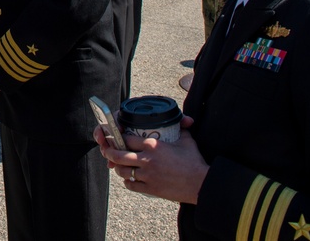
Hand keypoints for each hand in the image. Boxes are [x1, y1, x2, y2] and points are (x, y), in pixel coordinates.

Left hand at [94, 116, 208, 204]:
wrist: (201, 183)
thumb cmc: (194, 161)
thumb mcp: (186, 140)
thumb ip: (181, 128)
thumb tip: (184, 120)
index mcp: (153, 145)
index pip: (127, 139)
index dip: (119, 138)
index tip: (117, 138)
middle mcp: (147, 159)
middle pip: (119, 155)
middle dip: (110, 152)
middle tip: (108, 151)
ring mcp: (148, 175)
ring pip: (123, 171)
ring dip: (119, 168)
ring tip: (119, 165)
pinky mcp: (151, 188)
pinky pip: (131, 185)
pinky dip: (128, 182)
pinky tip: (129, 179)